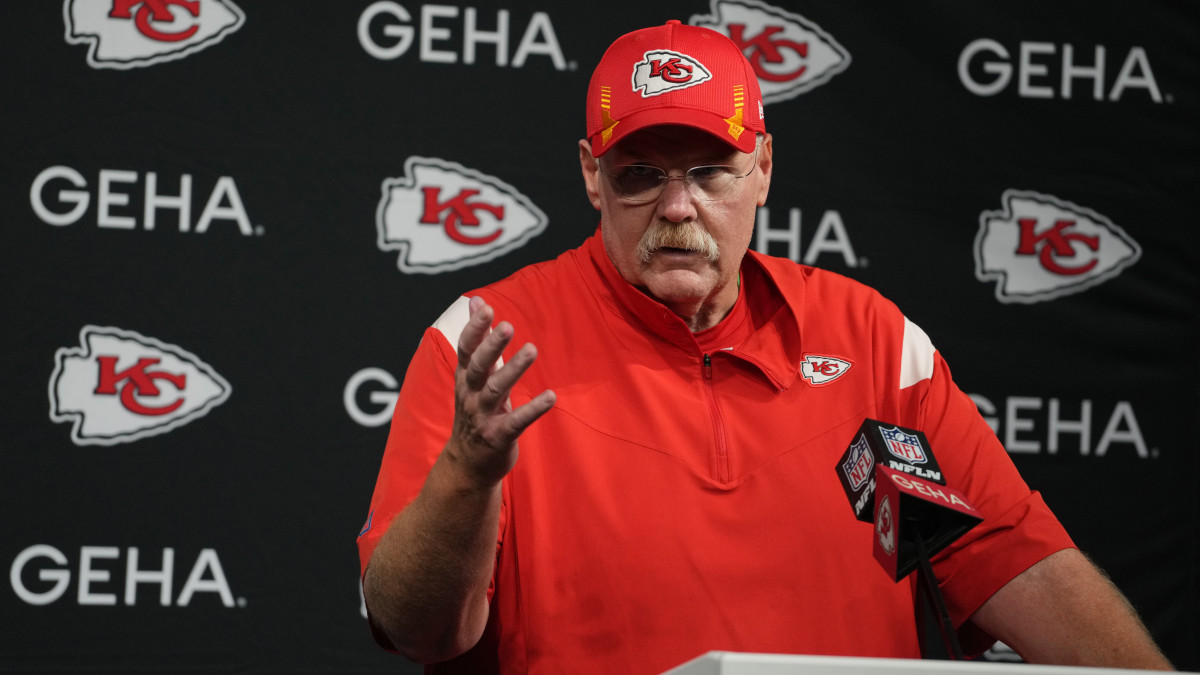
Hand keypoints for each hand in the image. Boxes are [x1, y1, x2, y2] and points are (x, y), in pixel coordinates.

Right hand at [447, 296, 555, 488]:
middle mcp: (470, 396)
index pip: (465, 350)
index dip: (474, 329)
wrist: (468, 465)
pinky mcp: (499, 437)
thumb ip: (478, 339)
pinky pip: (517, 421)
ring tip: (532, 349)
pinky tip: (550, 396)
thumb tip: (476, 300)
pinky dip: (533, 409)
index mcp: (465, 379)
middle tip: (507, 324)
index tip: (486, 308)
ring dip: (513, 369)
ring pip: (496, 390)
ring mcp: (483, 417)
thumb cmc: (475, 411)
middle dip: (491, 346)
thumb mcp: (473, 375)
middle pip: (478, 367)